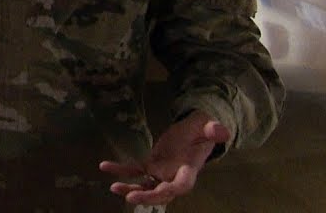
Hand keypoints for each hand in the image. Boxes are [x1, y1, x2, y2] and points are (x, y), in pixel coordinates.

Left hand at [99, 110, 230, 205]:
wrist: (194, 131)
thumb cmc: (203, 130)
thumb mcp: (208, 127)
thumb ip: (213, 130)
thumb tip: (221, 130)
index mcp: (189, 169)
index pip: (182, 185)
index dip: (173, 190)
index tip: (164, 192)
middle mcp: (174, 176)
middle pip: (161, 193)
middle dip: (147, 197)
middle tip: (130, 197)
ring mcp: (162, 173)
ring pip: (146, 186)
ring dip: (130, 188)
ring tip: (114, 187)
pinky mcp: (151, 165)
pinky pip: (135, 170)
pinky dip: (120, 170)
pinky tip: (105, 166)